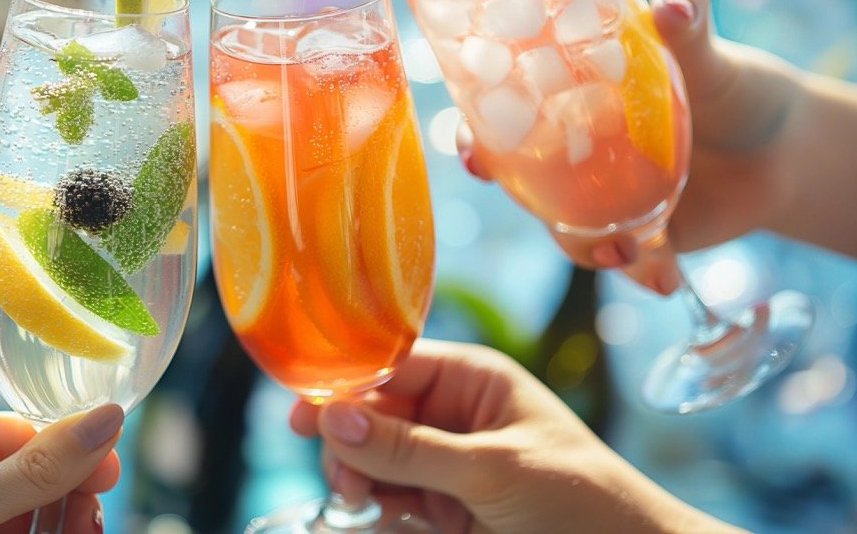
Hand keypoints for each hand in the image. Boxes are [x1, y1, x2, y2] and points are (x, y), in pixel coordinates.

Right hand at [290, 339, 746, 533]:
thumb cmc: (581, 500)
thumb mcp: (491, 469)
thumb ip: (409, 447)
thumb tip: (332, 416)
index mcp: (472, 379)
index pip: (391, 366)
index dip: (344, 386)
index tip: (301, 415)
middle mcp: (454, 414)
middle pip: (373, 415)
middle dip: (351, 443)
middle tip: (347, 481)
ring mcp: (448, 463)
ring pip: (375, 461)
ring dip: (361, 480)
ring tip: (367, 503)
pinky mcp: (446, 508)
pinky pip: (392, 498)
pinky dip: (380, 509)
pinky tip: (387, 517)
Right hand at [458, 0, 807, 272]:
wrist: (785, 153)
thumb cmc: (734, 89)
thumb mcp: (709, 53)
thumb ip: (689, 23)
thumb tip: (672, 1)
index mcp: (570, 102)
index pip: (502, 113)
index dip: (475, 132)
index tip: (472, 147)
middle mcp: (573, 151)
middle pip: (517, 175)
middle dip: (513, 196)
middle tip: (533, 207)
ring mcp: (600, 197)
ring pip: (564, 229)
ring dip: (583, 248)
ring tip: (628, 251)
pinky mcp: (634, 236)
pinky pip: (619, 260)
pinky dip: (641, 273)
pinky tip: (665, 278)